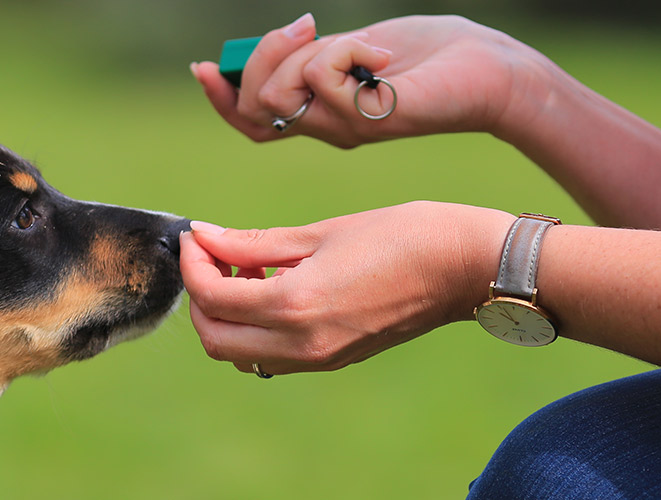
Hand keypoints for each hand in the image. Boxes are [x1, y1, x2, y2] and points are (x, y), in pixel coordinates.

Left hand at [179, 201, 513, 374]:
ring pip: (239, 353)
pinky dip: (253, 327)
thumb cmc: (403, 235)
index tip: (196, 235)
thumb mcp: (321, 232)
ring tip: (245, 269)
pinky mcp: (333, 360)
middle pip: (215, 338)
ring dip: (225, 315)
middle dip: (200, 296)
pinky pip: (270, 356)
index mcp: (296, 306)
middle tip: (213, 254)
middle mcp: (302, 345)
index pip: (212, 298)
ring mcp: (318, 359)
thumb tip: (203, 236)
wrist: (468, 268)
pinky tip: (272, 287)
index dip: (193, 263)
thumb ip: (254, 242)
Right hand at [191, 15, 551, 147]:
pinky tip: (384, 57)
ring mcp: (344, 128)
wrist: (488, 71)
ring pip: (279, 94)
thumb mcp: (353, 48)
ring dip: (306, 53)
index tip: (203, 67)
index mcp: (318, 113)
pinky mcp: (366, 120)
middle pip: (254, 105)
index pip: (249, 121)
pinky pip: (324, 77)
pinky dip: (350, 49)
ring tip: (355, 44)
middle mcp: (325, 129)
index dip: (220, 98)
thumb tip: (274, 45)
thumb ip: (312, 55)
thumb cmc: (428, 56)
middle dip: (263, 56)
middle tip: (306, 27)